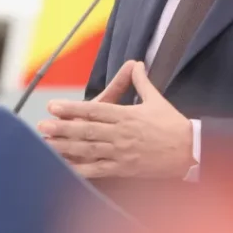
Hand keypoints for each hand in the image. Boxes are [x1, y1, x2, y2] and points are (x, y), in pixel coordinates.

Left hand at [38, 61, 194, 178]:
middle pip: (87, 130)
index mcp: (126, 115)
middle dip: (63, 128)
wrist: (190, 150)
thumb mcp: (156, 99)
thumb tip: (136, 63)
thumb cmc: (173, 124)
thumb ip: (141, 82)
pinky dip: (81, 170)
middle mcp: (121, 133)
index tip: (54, 105)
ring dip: (66, 147)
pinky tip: (65, 169)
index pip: (94, 110)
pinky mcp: (125, 168)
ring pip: (89, 149)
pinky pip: (99, 170)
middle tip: (42, 125)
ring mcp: (121, 152)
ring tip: (47, 144)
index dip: (72, 108)